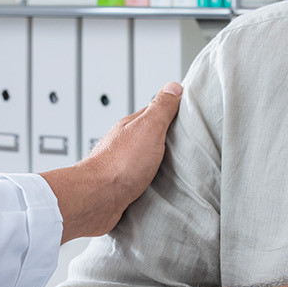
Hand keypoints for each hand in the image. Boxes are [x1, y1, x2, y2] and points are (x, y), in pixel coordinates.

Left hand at [41, 83, 180, 240]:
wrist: (96, 200)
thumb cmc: (119, 165)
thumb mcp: (148, 128)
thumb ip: (161, 109)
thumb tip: (173, 87)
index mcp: (133, 127)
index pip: (156, 112)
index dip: (174, 110)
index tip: (191, 111)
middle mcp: (126, 144)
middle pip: (152, 136)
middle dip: (170, 139)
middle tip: (191, 141)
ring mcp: (124, 166)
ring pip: (148, 159)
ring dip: (162, 162)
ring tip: (181, 166)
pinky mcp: (123, 187)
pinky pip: (143, 180)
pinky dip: (154, 180)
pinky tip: (163, 185)